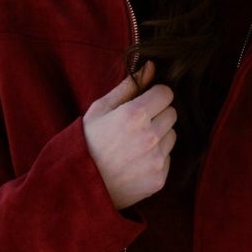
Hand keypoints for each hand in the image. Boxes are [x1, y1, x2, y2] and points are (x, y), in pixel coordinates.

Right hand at [82, 62, 175, 209]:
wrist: (79, 185)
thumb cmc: (87, 142)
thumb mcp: (100, 109)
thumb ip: (129, 86)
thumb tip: (151, 66)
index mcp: (135, 115)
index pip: (166, 93)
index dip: (155, 96)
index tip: (145, 102)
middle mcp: (150, 137)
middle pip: (172, 113)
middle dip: (158, 115)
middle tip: (137, 125)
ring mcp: (156, 159)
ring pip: (172, 136)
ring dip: (159, 136)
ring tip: (134, 144)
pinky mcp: (159, 179)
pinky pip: (168, 158)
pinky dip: (156, 158)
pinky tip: (136, 161)